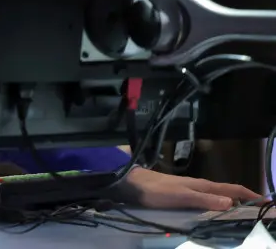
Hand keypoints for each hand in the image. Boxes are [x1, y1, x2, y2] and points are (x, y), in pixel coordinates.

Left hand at [119, 167, 260, 210]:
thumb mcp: (182, 196)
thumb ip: (204, 200)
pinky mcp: (184, 194)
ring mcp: (192, 189)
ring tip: (243, 212)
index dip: (249, 194)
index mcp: (203, 185)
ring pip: (218, 195)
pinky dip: (218, 204)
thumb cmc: (157, 190)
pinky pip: (207, 199)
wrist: (133, 183)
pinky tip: (217, 211)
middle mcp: (200, 186)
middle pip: (227, 192)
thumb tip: (231, 204)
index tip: (266, 201)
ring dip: (232, 202)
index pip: (232, 189)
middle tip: (258, 209)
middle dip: (244, 199)